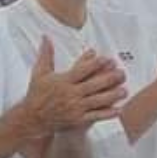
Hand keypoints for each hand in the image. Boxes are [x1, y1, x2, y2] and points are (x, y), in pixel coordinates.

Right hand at [12, 37, 126, 139]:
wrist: (32, 118)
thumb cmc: (37, 94)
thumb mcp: (39, 73)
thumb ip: (46, 55)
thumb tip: (46, 37)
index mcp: (62, 81)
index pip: (82, 70)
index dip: (96, 64)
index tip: (107, 59)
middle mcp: (70, 94)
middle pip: (94, 84)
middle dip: (110, 78)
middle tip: (121, 73)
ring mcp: (75, 107)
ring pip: (98, 100)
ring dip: (113, 95)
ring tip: (124, 90)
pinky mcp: (77, 119)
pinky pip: (95, 116)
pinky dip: (107, 113)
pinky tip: (118, 109)